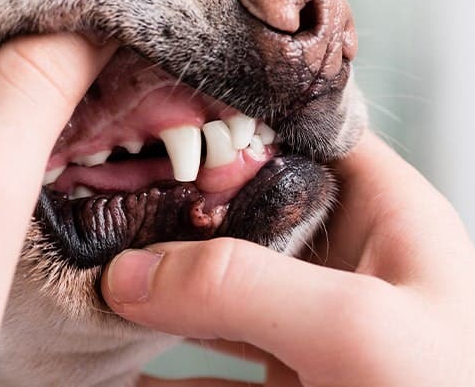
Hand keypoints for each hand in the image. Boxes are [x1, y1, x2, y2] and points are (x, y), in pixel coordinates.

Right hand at [100, 132, 474, 385]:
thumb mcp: (357, 327)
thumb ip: (244, 287)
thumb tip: (132, 273)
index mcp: (386, 210)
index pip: (299, 130)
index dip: (228, 116)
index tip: (146, 115)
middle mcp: (351, 258)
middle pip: (244, 210)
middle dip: (172, 209)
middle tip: (92, 201)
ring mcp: (322, 326)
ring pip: (225, 290)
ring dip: (160, 289)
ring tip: (88, 276)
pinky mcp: (301, 384)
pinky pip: (218, 368)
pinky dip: (168, 369)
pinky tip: (121, 368)